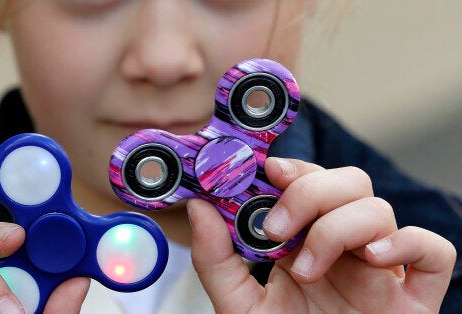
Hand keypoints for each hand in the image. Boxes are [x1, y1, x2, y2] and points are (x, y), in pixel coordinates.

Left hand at [188, 157, 455, 312]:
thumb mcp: (238, 303)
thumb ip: (216, 258)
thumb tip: (199, 207)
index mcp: (306, 239)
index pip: (310, 181)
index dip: (293, 169)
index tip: (267, 170)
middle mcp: (345, 246)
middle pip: (348, 182)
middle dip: (310, 194)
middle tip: (276, 229)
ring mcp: (381, 268)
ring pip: (379, 209)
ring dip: (336, 228)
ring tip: (305, 270)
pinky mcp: (414, 296)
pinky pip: (434, 250)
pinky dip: (407, 242)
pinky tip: (373, 258)